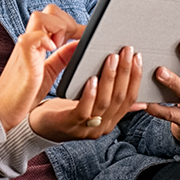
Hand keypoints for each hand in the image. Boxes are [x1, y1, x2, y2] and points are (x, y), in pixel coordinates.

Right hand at [0, 5, 83, 129]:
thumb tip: (78, 44)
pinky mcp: (22, 58)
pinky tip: (52, 49)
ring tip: (59, 47)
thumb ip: (62, 57)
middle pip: (49, 11)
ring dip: (57, 28)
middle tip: (74, 41)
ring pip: (40, 17)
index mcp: (37, 43)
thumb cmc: (24, 93)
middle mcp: (30, 41)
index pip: (55, 17)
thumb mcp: (49, 72)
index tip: (87, 35)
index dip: (72, 23)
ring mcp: (25, 47)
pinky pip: (31, 38)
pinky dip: (44, 39)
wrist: (3, 110)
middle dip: (67, 22)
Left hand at [29, 46, 144, 141]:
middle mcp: (102, 126)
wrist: (39, 126)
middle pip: (120, 98)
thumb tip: (140, 99)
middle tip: (127, 51)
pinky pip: (84, 110)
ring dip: (110, 78)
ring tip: (111, 59)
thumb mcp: (93, 105)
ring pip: (104, 102)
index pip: (130, 98)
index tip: (137, 57)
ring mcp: (87, 128)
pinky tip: (92, 79)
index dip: (135, 77)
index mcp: (110, 120)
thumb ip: (113, 101)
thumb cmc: (66, 111)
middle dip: (125, 72)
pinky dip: (90, 93)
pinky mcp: (70, 124)